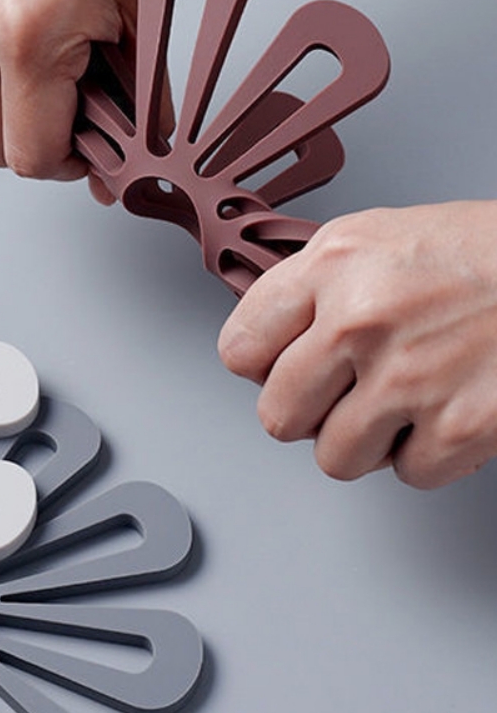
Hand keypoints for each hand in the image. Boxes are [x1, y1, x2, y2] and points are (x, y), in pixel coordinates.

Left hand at [218, 201, 496, 488]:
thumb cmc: (478, 252)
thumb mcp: (371, 238)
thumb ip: (308, 287)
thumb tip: (265, 340)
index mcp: (331, 268)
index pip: (239, 349)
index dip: (259, 367)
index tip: (278, 368)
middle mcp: (360, 322)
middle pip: (277, 416)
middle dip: (306, 413)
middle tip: (339, 394)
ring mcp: (411, 378)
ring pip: (334, 458)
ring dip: (363, 440)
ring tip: (397, 402)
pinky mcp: (462, 427)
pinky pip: (408, 474)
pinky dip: (426, 454)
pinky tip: (443, 412)